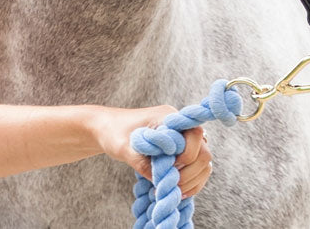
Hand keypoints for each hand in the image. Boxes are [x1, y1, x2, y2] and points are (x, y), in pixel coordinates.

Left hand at [91, 105, 213, 197]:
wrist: (105, 129)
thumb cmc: (113, 132)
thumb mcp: (124, 148)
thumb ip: (142, 162)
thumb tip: (162, 181)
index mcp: (169, 117)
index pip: (194, 135)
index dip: (188, 155)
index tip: (170, 168)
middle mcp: (180, 127)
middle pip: (204, 151)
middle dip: (191, 172)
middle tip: (172, 185)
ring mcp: (181, 139)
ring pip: (203, 162)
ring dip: (193, 179)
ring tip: (174, 191)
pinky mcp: (178, 152)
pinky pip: (195, 168)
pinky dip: (191, 182)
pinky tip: (179, 192)